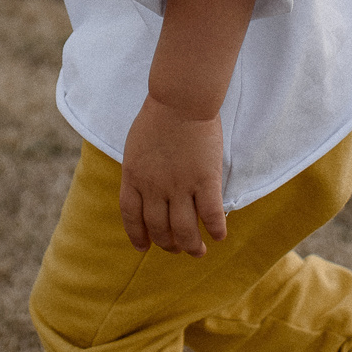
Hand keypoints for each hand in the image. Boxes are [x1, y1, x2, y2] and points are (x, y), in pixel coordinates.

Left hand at [118, 95, 227, 255]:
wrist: (180, 99)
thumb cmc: (159, 115)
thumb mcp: (136, 145)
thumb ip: (140, 169)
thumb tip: (145, 187)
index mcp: (134, 176)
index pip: (131, 216)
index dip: (137, 236)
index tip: (144, 248)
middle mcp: (154, 187)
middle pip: (158, 228)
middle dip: (168, 244)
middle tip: (177, 249)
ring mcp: (180, 185)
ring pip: (184, 229)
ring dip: (191, 246)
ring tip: (198, 251)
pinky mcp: (205, 180)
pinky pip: (210, 214)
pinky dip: (215, 229)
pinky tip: (219, 235)